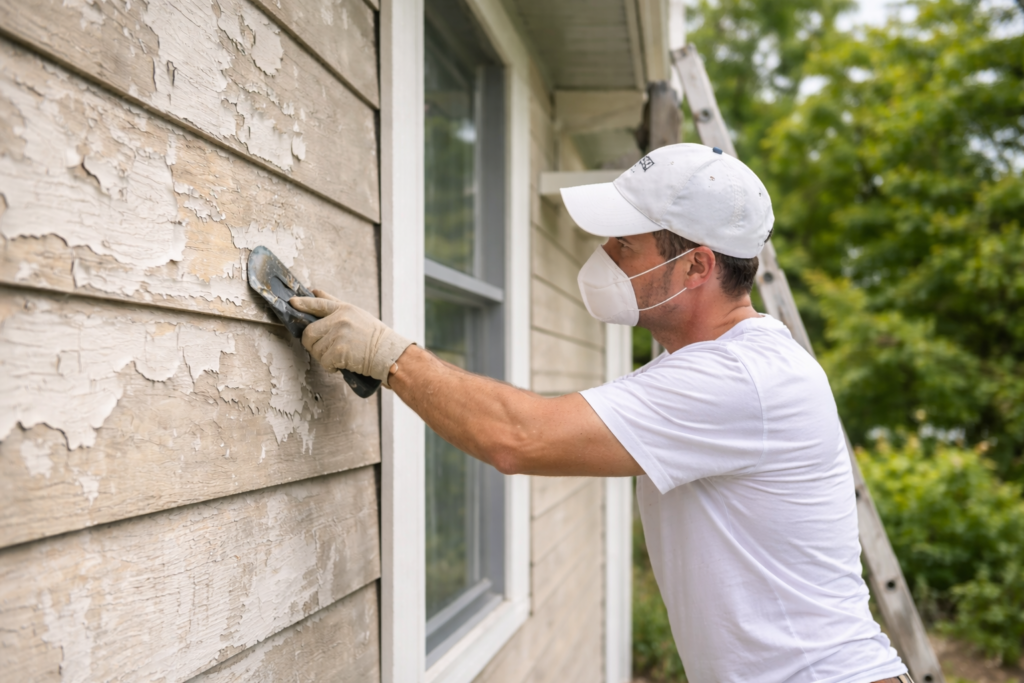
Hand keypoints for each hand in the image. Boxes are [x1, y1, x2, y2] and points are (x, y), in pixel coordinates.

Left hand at [290, 289, 413, 387]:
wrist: (388, 353)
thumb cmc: (374, 336)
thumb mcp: (356, 314)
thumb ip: (334, 303)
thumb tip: (315, 291)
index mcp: (344, 309)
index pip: (318, 304)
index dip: (303, 303)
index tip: (292, 303)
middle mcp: (340, 319)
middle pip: (309, 332)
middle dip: (312, 344)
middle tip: (323, 350)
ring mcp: (339, 335)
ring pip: (316, 349)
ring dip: (324, 357)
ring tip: (339, 357)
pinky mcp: (339, 351)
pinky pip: (324, 361)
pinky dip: (331, 367)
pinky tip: (342, 365)